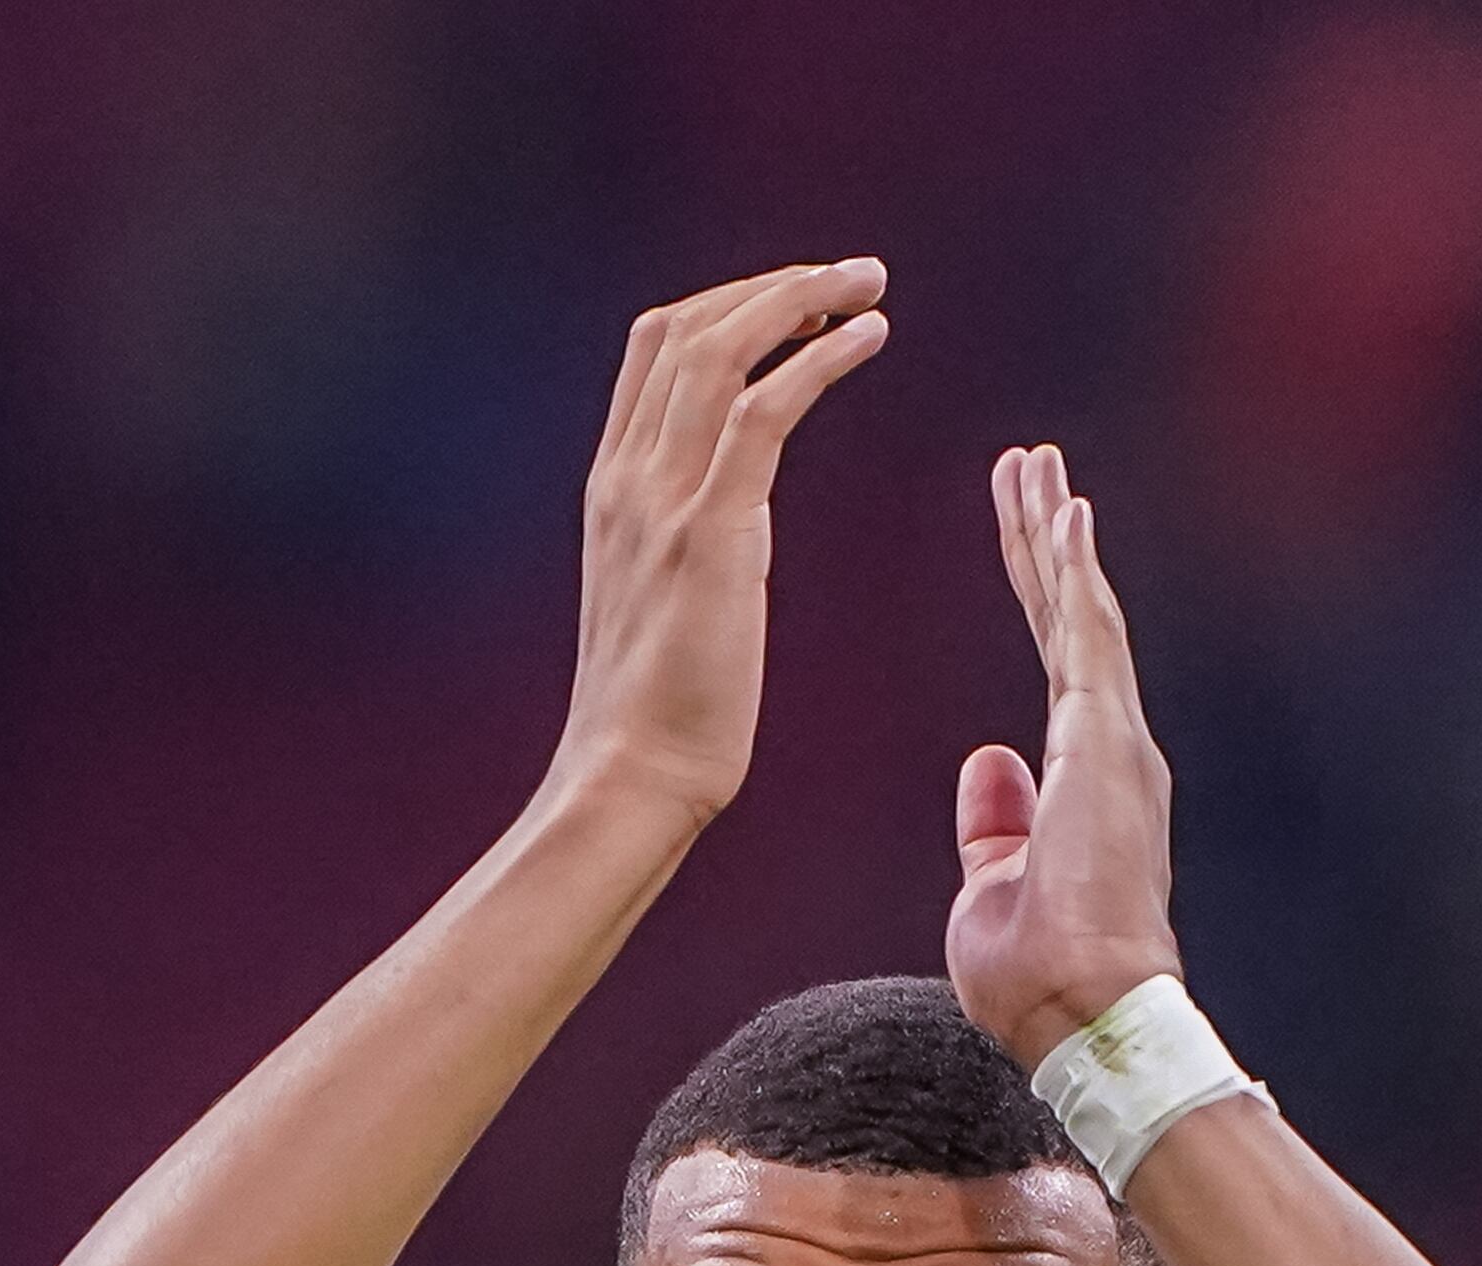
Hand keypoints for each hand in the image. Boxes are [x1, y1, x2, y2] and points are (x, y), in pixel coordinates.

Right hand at [551, 260, 890, 822]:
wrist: (630, 775)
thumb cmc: (660, 714)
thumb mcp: (665, 598)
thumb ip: (693, 535)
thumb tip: (736, 509)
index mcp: (613, 488)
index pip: (657, 351)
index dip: (729, 306)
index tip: (797, 300)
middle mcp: (626, 476)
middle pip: (687, 329)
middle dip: (772, 285)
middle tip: (851, 273)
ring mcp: (658, 498)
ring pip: (722, 350)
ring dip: (801, 300)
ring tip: (869, 286)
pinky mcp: (707, 531)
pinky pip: (764, 409)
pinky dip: (819, 358)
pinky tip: (869, 338)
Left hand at [946, 443, 1185, 1068]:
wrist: (1085, 1016)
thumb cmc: (1042, 981)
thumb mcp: (993, 889)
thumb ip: (996, 823)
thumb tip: (989, 761)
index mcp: (1085, 781)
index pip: (1056, 662)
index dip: (1038, 593)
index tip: (1025, 530)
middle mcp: (1111, 749)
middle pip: (1073, 620)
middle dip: (1048, 541)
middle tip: (1030, 467)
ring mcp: (1114, 742)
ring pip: (1081, 613)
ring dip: (1056, 536)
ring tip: (1036, 466)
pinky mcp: (1104, 742)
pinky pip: (1085, 637)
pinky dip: (1073, 571)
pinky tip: (1063, 514)